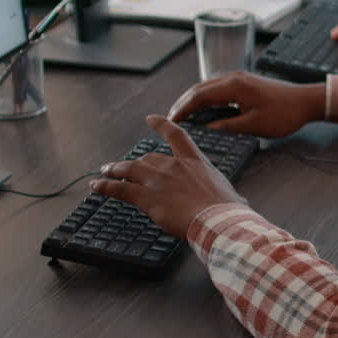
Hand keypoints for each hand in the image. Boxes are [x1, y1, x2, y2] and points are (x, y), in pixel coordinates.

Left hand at [92, 116, 248, 238]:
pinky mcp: (145, 197)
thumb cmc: (228, 210)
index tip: (151, 118)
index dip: (161, 125)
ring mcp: (157, 180)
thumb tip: (241, 205)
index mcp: (194, 162)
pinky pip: (118, 188)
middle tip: (122, 165)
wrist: (217, 219)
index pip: (176, 135)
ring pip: (129, 170)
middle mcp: (173, 166)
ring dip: (114, 171)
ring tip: (105, 172)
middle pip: (147, 158)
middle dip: (133, 162)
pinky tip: (96, 187)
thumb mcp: (232, 196)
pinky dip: (104, 186)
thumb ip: (230, 197)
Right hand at [167, 71, 324, 137]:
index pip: (199, 96)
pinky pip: (218, 88)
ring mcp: (239, 78)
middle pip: (199, 88)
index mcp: (234, 86)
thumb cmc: (285, 114)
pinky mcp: (245, 82)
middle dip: (183, 103)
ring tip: (183, 116)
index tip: (171, 121)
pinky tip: (203, 110)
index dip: (182, 109)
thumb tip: (205, 130)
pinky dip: (206, 98)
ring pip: (208, 87)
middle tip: (171, 119)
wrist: (306, 102)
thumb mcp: (254, 125)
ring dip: (194, 100)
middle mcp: (233, 78)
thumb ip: (227, 127)